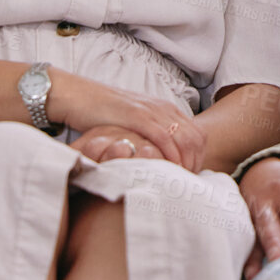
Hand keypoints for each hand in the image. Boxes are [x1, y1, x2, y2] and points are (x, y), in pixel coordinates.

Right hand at [47, 71, 203, 171]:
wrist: (80, 95)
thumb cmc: (103, 115)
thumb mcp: (133, 125)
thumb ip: (149, 137)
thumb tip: (160, 161)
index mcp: (166, 109)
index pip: (198, 135)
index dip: (199, 158)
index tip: (190, 177)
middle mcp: (164, 108)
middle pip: (196, 138)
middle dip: (195, 164)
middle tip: (185, 184)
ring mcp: (152, 111)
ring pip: (185, 139)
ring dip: (185, 163)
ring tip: (177, 182)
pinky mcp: (137, 116)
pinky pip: (163, 138)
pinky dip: (169, 156)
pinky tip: (166, 171)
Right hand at [239, 158, 279, 279]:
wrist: (258, 172)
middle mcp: (267, 204)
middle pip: (269, 223)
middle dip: (273, 241)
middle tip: (279, 259)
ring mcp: (250, 217)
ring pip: (252, 236)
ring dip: (254, 256)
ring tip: (254, 275)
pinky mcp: (241, 228)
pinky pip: (242, 244)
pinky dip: (243, 260)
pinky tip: (245, 276)